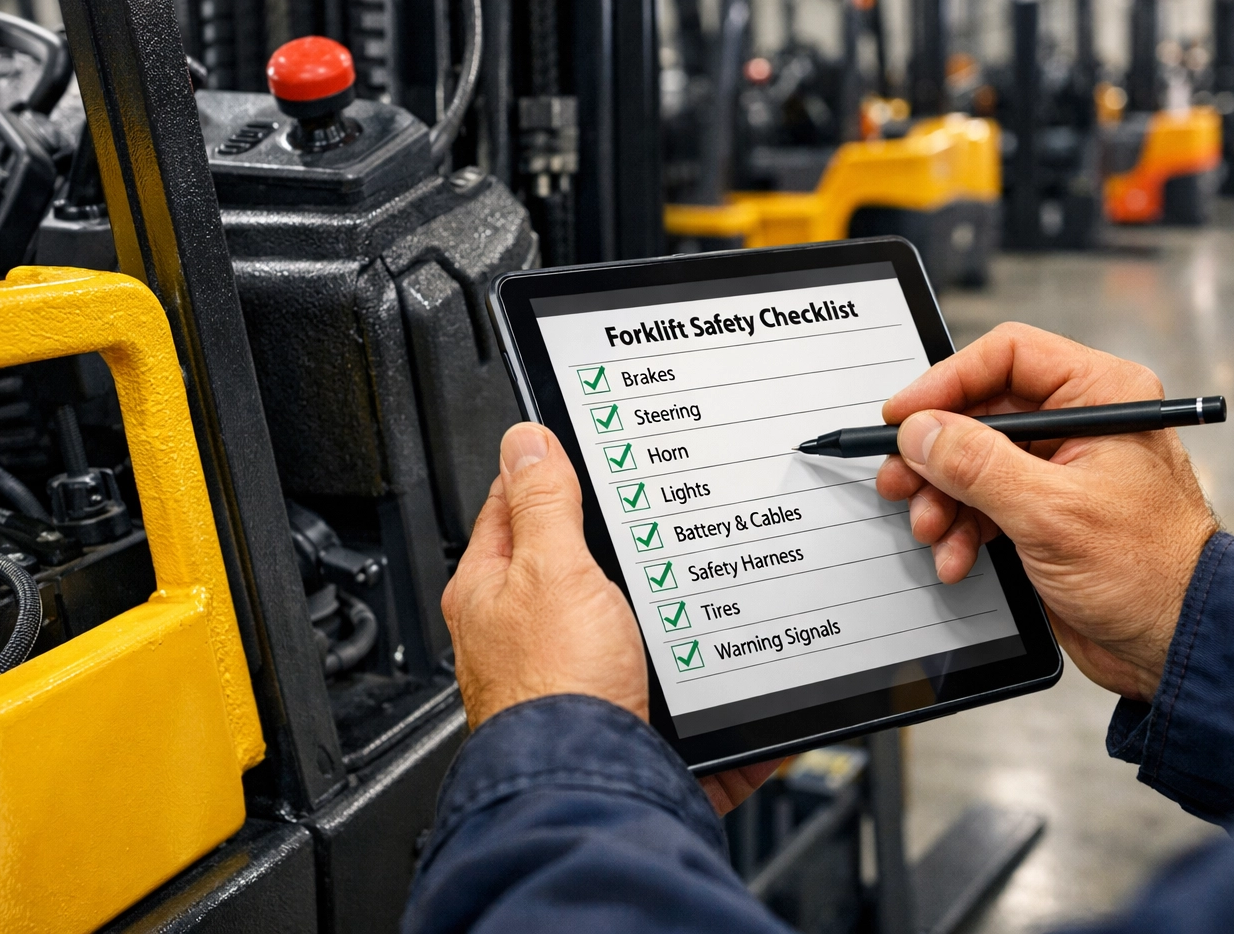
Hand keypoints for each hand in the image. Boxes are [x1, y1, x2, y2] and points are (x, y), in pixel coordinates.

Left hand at [443, 422, 777, 813]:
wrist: (591, 793)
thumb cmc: (554, 691)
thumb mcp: (551, 570)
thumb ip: (542, 502)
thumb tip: (524, 440)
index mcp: (494, 591)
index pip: (514, 507)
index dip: (549, 470)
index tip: (586, 446)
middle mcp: (526, 636)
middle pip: (577, 566)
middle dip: (624, 544)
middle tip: (662, 515)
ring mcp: (576, 678)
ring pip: (631, 626)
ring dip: (672, 614)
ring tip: (710, 588)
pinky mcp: (624, 719)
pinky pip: (676, 689)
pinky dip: (710, 679)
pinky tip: (739, 665)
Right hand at [875, 323, 1216, 701]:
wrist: (1178, 644)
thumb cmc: (1151, 573)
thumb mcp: (1050, 512)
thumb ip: (976, 465)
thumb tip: (921, 431)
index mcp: (1101, 397)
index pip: (1007, 356)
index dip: (946, 382)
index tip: (904, 416)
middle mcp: (1081, 423)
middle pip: (980, 412)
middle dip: (936, 455)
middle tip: (899, 480)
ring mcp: (1061, 469)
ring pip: (973, 462)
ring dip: (942, 499)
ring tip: (930, 530)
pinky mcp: (1046, 512)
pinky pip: (984, 503)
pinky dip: (961, 530)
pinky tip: (955, 557)